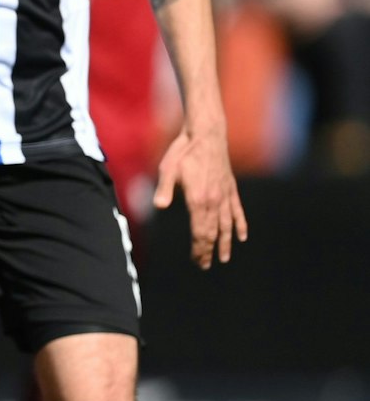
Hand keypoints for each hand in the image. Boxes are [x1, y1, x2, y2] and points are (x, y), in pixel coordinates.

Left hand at [152, 124, 246, 268]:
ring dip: (225, 243)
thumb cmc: (183, 151)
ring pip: (227, 225)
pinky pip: (238, 211)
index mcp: (199, 199)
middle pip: (213, 232)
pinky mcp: (231, 188)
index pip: (200, 231)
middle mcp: (215, 200)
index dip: (199, 249)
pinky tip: (242, 237)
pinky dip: (240, 224)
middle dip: (209, 250)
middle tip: (205, 265)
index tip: (197, 261)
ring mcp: (225, 195)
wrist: (206, 135)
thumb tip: (159, 206)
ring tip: (224, 258)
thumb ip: (164, 189)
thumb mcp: (167, 168)